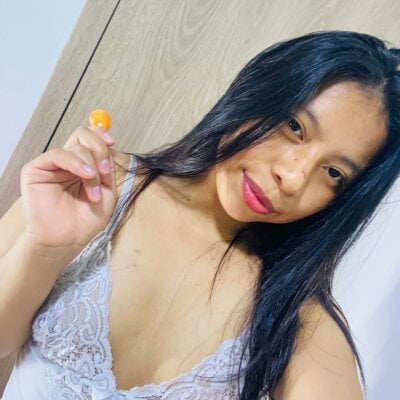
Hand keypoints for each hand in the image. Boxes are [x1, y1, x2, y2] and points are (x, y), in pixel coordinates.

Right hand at [19, 124, 117, 251]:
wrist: (67, 239)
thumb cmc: (86, 219)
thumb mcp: (108, 192)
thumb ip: (108, 169)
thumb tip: (107, 145)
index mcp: (84, 164)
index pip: (90, 138)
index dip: (101, 135)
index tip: (112, 143)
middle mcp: (68, 161)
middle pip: (83, 135)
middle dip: (99, 149)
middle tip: (106, 171)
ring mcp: (53, 164)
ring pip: (75, 147)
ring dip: (92, 168)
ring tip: (94, 193)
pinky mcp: (36, 169)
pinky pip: (58, 154)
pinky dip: (76, 163)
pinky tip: (87, 175)